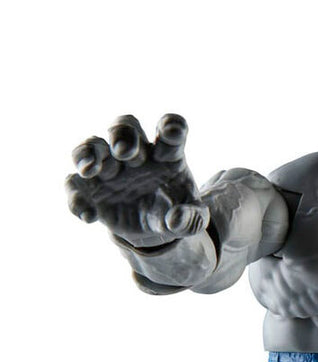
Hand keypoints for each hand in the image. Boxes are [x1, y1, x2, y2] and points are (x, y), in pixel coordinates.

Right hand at [66, 114, 208, 246]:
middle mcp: (137, 154)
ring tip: (89, 169)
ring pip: (93, 145)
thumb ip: (191, 219)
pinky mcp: (91, 188)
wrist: (155, 230)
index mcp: (167, 155)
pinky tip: (88, 216)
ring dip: (88, 152)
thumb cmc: (177, 213)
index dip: (170, 126)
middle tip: (123, 151)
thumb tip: (176, 220)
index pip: (170, 129)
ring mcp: (111, 168)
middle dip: (122, 135)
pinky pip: (75, 185)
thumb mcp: (193, 220)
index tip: (171, 131)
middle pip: (125, 127)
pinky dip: (76, 198)